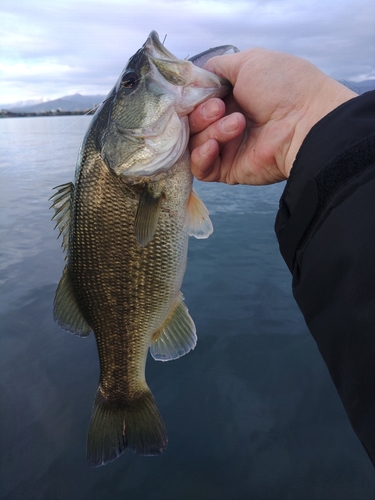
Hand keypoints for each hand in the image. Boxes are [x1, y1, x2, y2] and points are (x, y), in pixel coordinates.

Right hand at [189, 49, 356, 184]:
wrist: (305, 122)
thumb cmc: (282, 87)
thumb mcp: (249, 62)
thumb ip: (217, 67)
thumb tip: (194, 79)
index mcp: (231, 97)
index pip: (195, 101)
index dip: (191, 97)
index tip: (195, 92)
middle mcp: (226, 122)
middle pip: (191, 122)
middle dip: (201, 114)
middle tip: (220, 108)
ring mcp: (227, 147)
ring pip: (194, 143)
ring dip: (210, 130)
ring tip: (237, 123)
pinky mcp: (227, 170)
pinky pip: (200, 168)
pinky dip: (202, 156)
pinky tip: (214, 145)